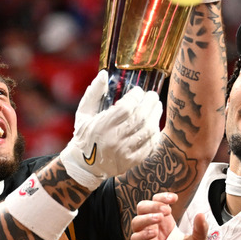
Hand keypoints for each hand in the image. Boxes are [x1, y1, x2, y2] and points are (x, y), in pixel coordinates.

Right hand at [60, 71, 162, 189]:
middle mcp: (114, 140)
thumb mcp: (84, 112)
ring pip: (148, 130)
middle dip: (150, 102)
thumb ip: (94, 93)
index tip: (138, 91)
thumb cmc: (85, 135)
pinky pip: (150, 145)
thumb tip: (104, 74)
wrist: (84, 166)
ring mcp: (124, 152)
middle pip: (140, 117)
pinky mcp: (131, 161)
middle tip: (153, 96)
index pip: (126, 107)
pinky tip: (154, 124)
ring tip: (156, 107)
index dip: (136, 96)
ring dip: (155, 116)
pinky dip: (155, 133)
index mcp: (102, 126)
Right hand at [130, 193, 207, 239]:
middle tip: (166, 210)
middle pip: (142, 207)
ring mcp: (145, 238)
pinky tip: (154, 233)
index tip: (174, 198)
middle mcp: (153, 227)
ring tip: (160, 219)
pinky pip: (135, 239)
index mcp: (165, 222)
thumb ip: (201, 230)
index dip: (162, 196)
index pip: (156, 201)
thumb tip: (201, 214)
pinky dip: (142, 234)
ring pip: (136, 221)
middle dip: (153, 204)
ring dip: (147, 217)